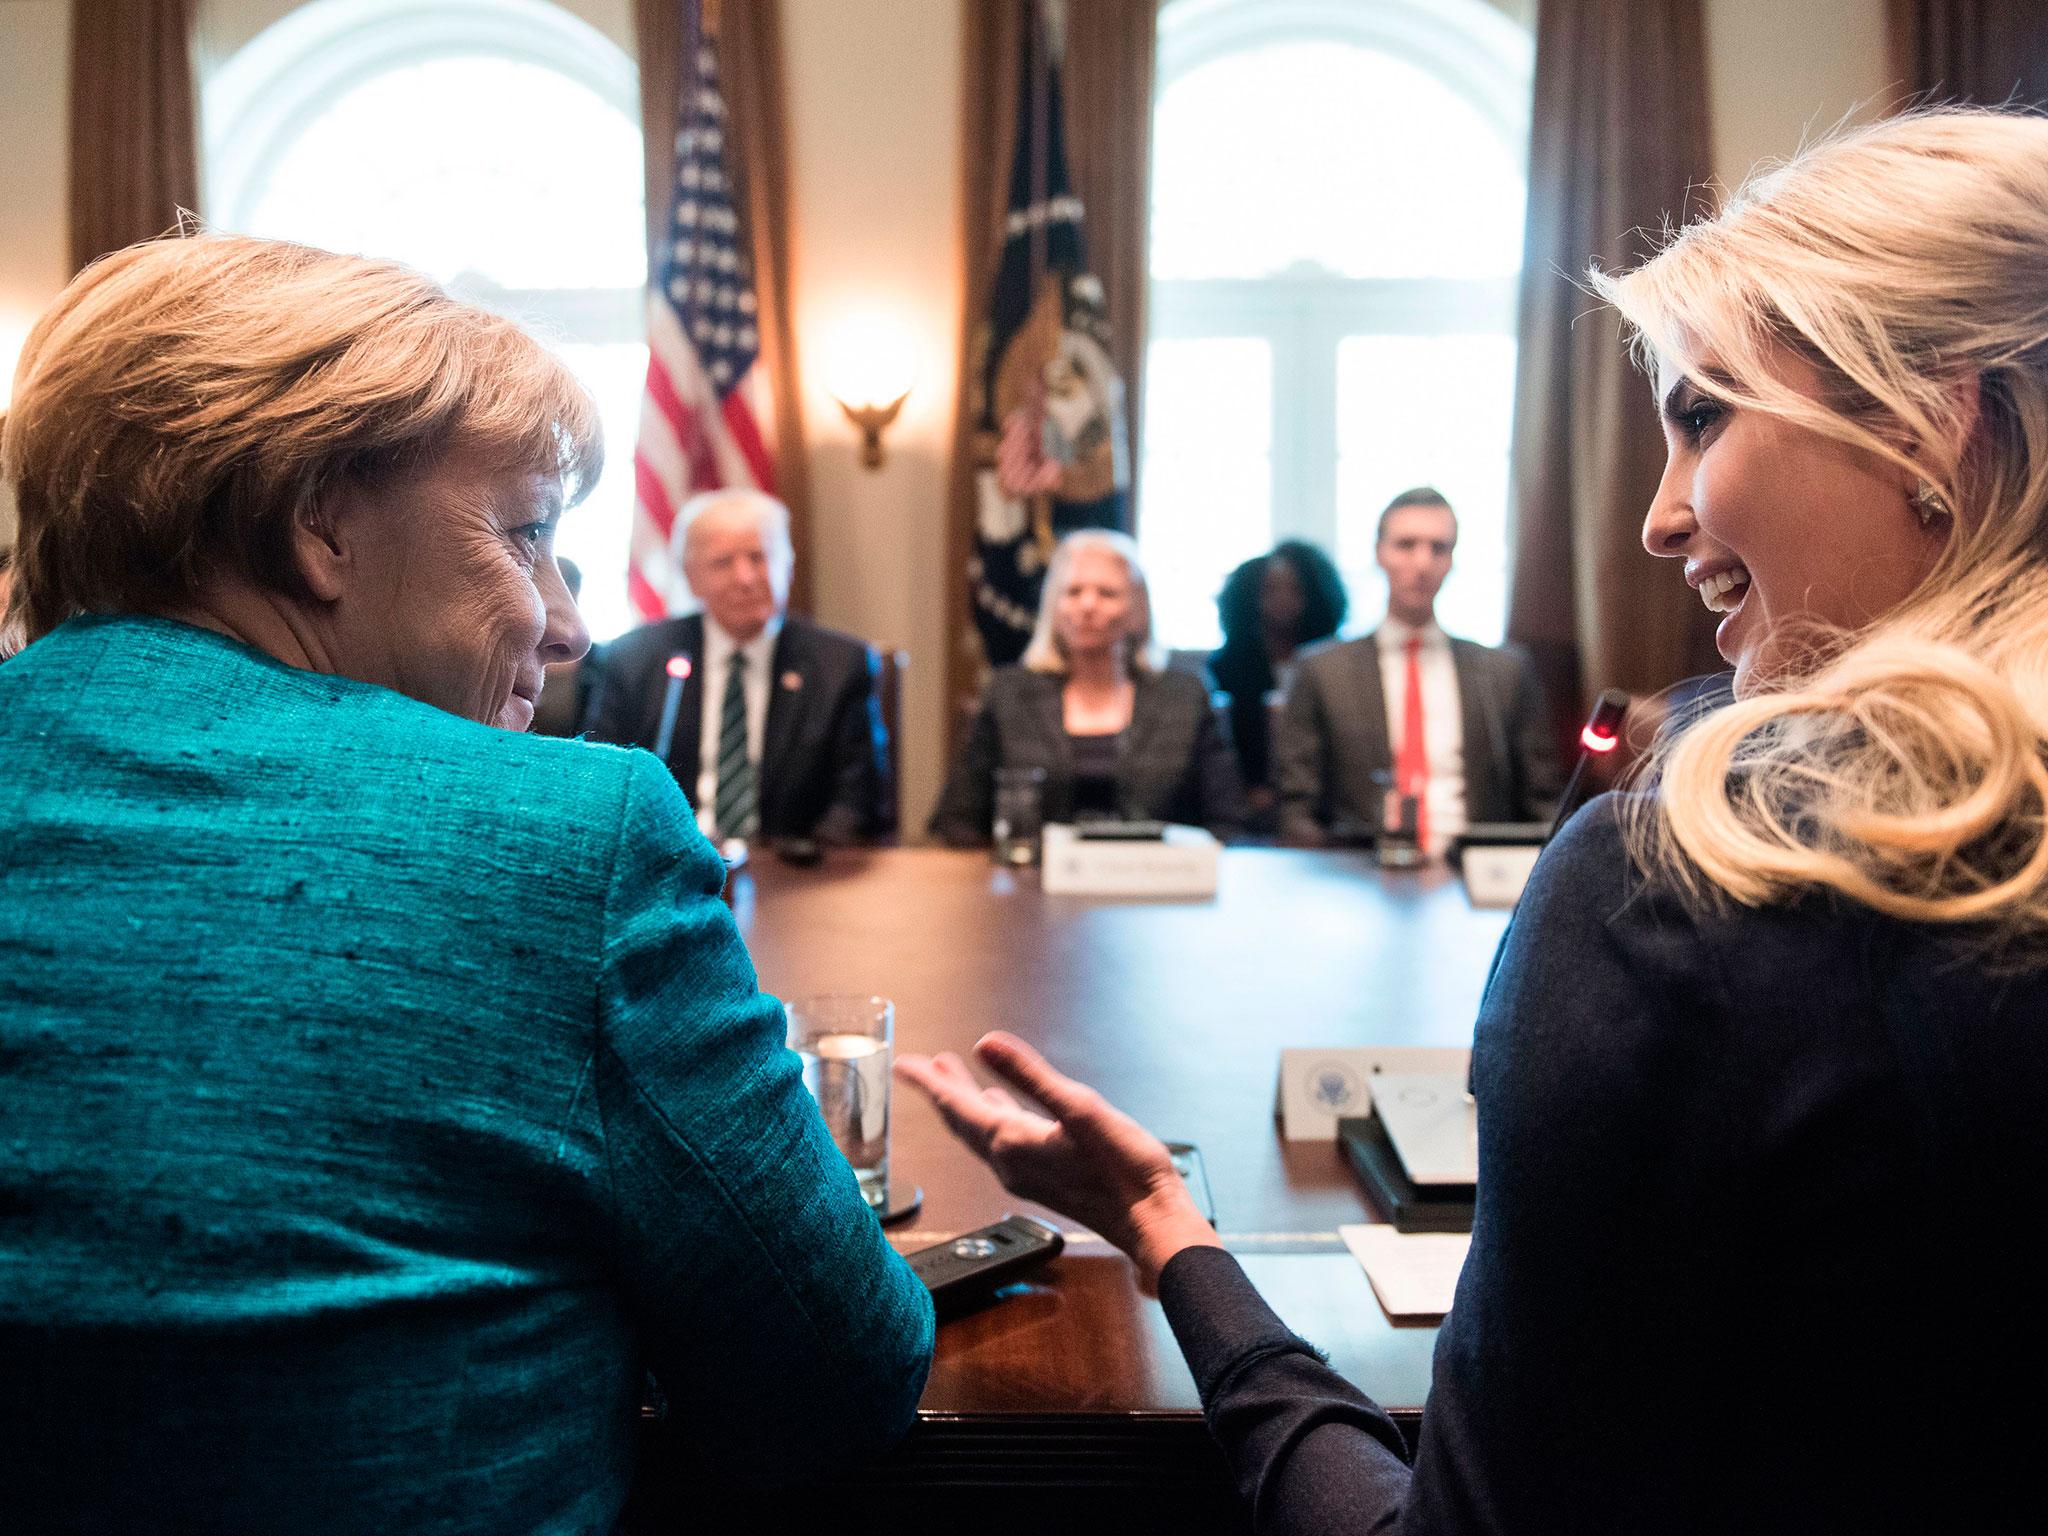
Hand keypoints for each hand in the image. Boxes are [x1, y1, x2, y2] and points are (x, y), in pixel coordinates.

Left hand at [895, 1031, 1221, 1284]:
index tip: (902, 1063)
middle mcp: (1009, 1163)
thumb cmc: (1125, 1168)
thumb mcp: (1080, 1108)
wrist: (1151, 1222)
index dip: (928, 1082)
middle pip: (962, 1121)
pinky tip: (1001, 1109)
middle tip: (920, 1064)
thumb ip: (1029, 1075)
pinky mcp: (1043, 1180)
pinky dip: (991, 1118)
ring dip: (966, 1102)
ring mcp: (1025, 1174)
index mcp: (1012, 1142)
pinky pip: (1002, 1144)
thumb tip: (983, 1042)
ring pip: (981, 1133)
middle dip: (941, 1090)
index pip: (956, 1107)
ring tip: (954, 1076)